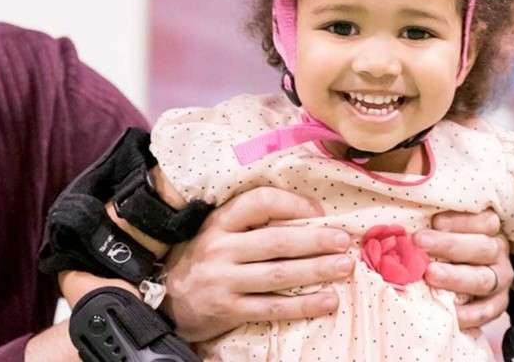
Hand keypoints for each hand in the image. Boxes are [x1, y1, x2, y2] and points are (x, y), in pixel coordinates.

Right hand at [159, 187, 352, 341]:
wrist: (169, 300)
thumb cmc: (205, 260)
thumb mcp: (218, 232)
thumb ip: (251, 223)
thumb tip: (307, 215)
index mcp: (220, 222)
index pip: (259, 203)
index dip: (293, 204)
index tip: (319, 211)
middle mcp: (220, 248)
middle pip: (276, 241)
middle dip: (315, 240)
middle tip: (344, 241)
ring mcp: (223, 281)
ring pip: (278, 275)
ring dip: (316, 270)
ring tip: (344, 267)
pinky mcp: (229, 310)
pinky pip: (273, 308)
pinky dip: (303, 305)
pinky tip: (328, 301)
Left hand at [414, 210, 512, 332]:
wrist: (473, 272)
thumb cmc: (452, 243)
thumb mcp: (448, 228)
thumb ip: (435, 225)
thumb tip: (404, 223)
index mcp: (489, 229)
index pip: (485, 221)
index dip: (460, 221)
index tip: (435, 221)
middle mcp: (497, 252)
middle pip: (481, 248)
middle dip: (449, 245)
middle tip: (420, 243)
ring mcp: (500, 280)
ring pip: (483, 279)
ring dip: (456, 278)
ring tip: (430, 275)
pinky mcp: (498, 304)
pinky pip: (486, 311)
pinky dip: (468, 313)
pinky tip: (449, 311)